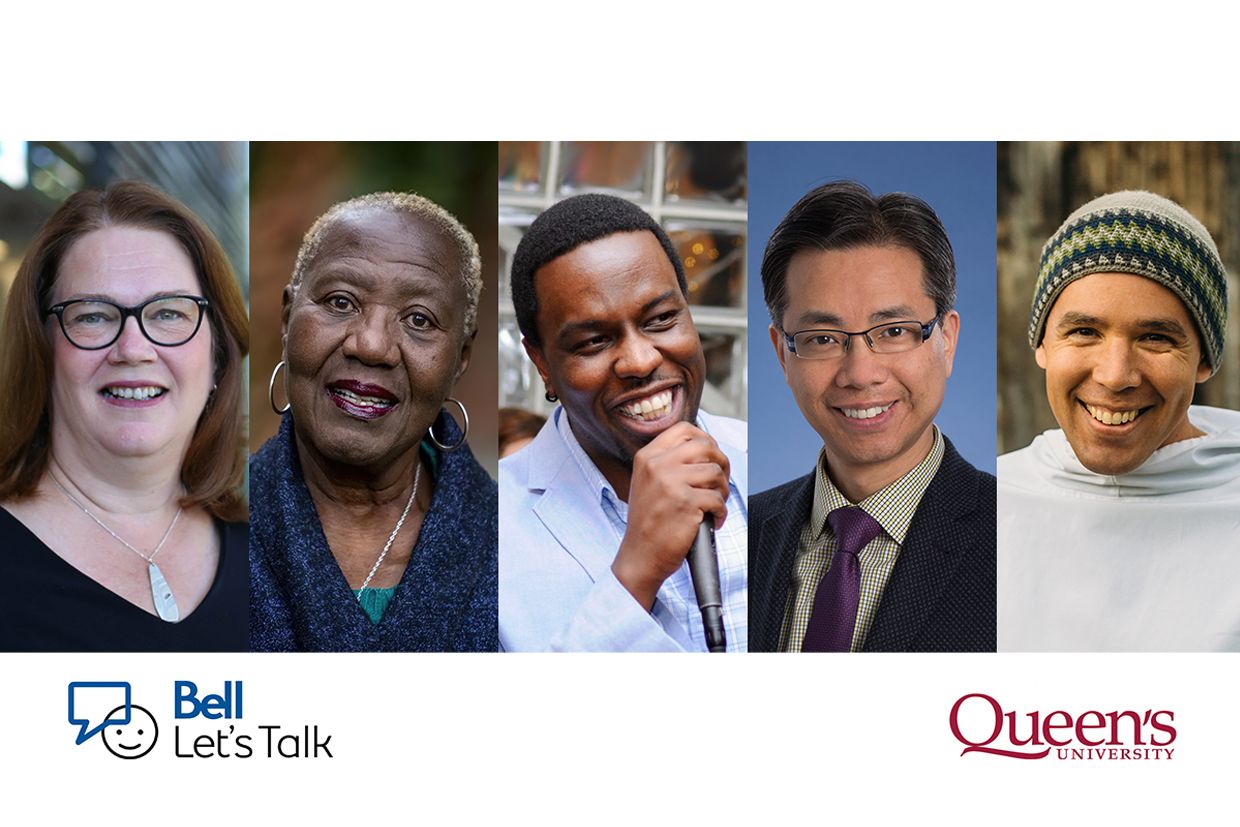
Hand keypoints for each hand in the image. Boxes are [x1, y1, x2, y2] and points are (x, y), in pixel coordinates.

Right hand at [611, 421, 730, 610]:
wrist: (640, 555)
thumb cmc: (649, 522)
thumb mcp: (647, 482)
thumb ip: (668, 462)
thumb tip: (705, 448)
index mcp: (647, 457)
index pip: (684, 430)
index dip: (705, 440)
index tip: (711, 456)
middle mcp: (658, 465)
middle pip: (705, 446)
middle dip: (721, 463)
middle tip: (720, 481)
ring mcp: (671, 483)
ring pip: (715, 472)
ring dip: (723, 490)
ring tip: (715, 504)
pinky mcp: (685, 503)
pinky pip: (717, 499)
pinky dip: (721, 511)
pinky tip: (713, 520)